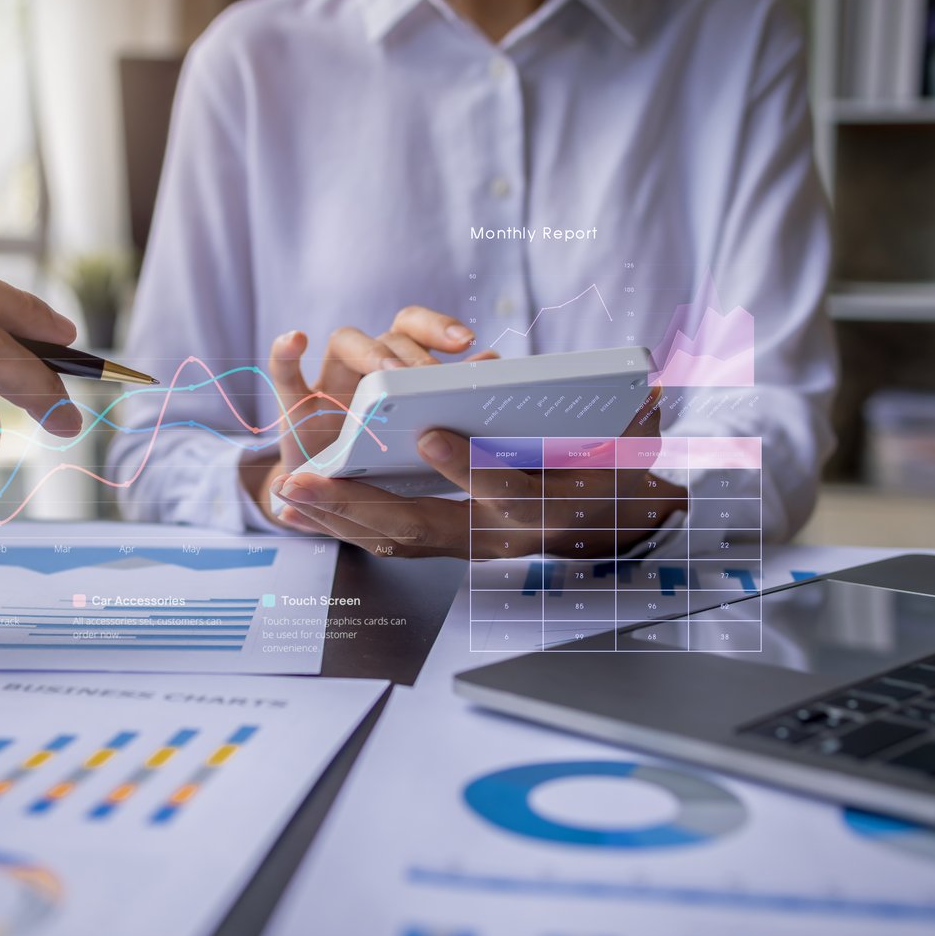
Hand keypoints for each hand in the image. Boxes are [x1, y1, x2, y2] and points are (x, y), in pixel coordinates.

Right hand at [239, 306, 495, 518]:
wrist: (336, 496)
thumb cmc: (386, 461)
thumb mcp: (425, 433)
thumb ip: (450, 393)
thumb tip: (493, 360)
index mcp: (399, 366)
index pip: (415, 325)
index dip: (439, 325)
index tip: (467, 341)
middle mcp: (364, 365)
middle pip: (389, 335)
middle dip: (414, 355)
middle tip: (433, 379)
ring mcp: (328, 383)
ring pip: (345, 341)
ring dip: (371, 352)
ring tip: (390, 374)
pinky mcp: (296, 408)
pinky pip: (284, 373)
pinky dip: (285, 353)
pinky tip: (297, 340)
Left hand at [269, 388, 686, 558]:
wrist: (618, 526)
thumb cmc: (620, 471)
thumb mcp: (636, 444)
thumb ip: (635, 420)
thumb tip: (645, 389)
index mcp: (547, 507)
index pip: (505, 493)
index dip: (469, 469)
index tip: (430, 434)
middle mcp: (501, 534)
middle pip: (424, 526)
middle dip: (359, 505)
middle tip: (303, 483)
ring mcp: (472, 546)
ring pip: (396, 539)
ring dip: (339, 518)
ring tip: (288, 494)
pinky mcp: (451, 545)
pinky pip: (391, 541)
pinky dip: (349, 524)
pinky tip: (310, 507)